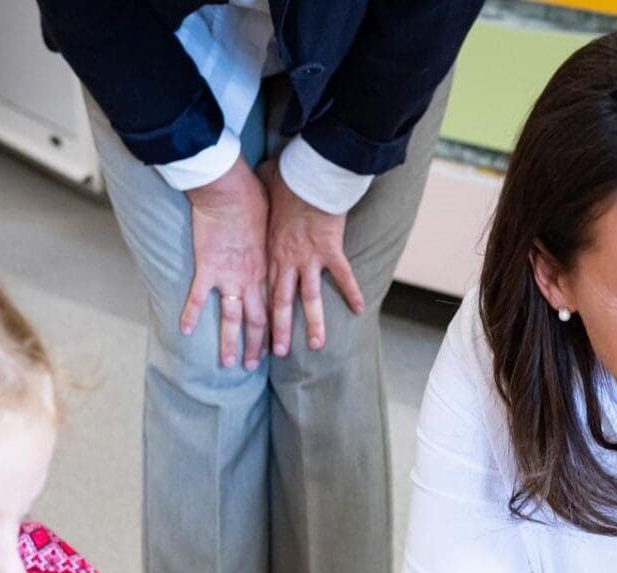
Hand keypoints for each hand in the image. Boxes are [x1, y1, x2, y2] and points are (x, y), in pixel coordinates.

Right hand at [183, 158, 270, 369]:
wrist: (230, 191)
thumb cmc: (253, 200)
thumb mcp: (271, 223)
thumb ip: (270, 238)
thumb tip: (276, 234)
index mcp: (267, 269)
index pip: (273, 307)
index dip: (275, 329)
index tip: (276, 347)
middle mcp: (251, 279)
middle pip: (257, 321)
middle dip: (256, 346)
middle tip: (253, 365)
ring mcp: (229, 276)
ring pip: (232, 319)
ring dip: (230, 342)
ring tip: (228, 363)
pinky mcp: (207, 268)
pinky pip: (197, 298)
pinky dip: (190, 315)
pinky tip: (184, 332)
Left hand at [258, 160, 363, 358]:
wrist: (306, 175)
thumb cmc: (285, 179)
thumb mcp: (262, 190)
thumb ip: (259, 194)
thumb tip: (256, 184)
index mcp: (270, 251)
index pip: (264, 289)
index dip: (261, 313)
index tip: (258, 331)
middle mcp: (288, 260)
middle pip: (282, 303)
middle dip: (279, 330)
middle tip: (278, 353)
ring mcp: (309, 258)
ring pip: (310, 298)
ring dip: (314, 323)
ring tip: (316, 345)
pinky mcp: (331, 250)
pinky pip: (343, 276)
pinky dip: (352, 292)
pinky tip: (360, 309)